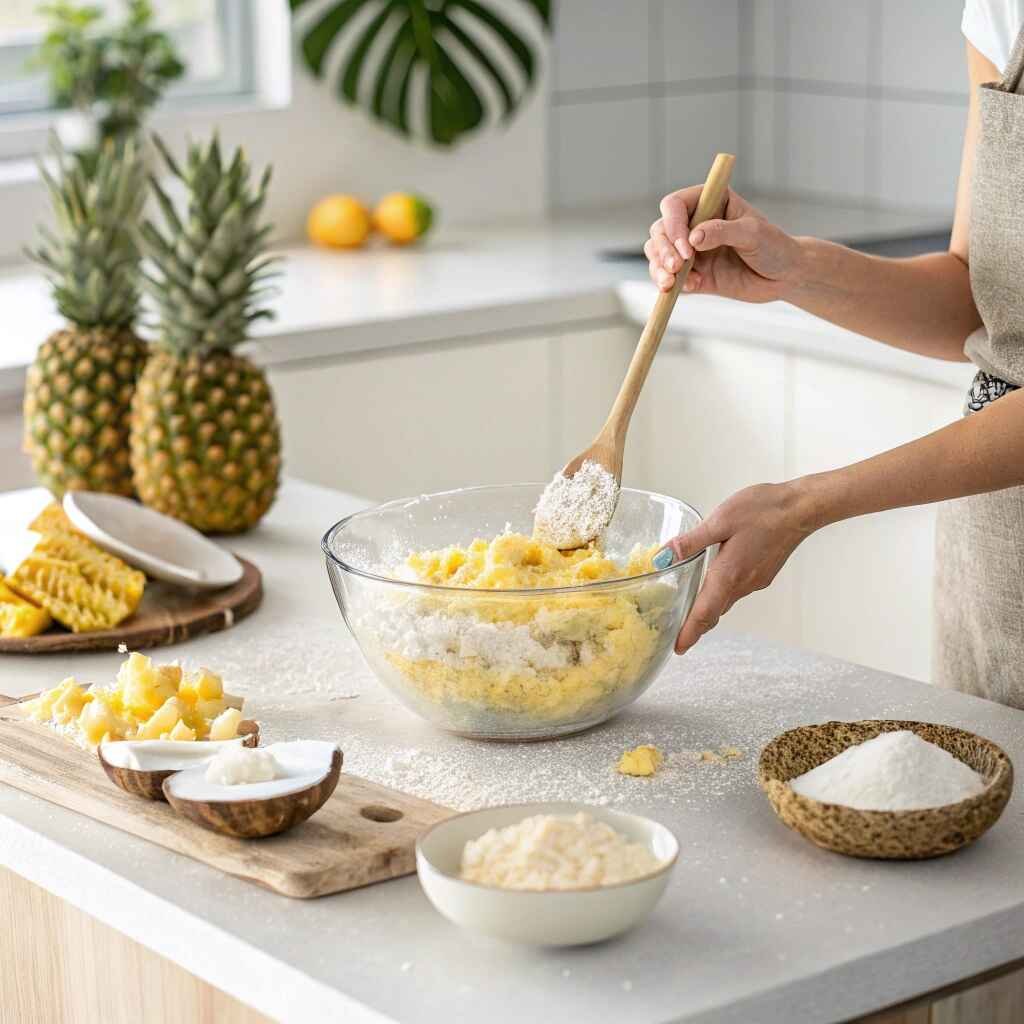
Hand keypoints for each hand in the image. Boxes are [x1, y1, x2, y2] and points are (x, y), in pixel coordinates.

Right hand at [645, 187, 804, 301]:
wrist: (785, 276)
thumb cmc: (775, 246)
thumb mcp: (753, 233)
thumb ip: (723, 232)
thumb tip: (693, 238)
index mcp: (709, 202)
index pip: (675, 205)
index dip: (673, 224)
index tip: (686, 246)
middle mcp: (695, 224)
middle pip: (660, 231)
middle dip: (663, 250)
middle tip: (676, 267)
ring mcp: (692, 251)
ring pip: (658, 255)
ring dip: (658, 268)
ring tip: (670, 283)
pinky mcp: (694, 275)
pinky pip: (671, 279)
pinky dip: (672, 285)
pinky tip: (690, 287)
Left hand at [657, 481, 820, 654]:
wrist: (800, 509)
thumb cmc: (762, 511)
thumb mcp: (720, 520)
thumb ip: (691, 542)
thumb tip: (663, 557)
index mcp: (728, 574)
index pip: (705, 613)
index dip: (690, 633)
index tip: (678, 649)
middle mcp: (743, 584)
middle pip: (715, 613)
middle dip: (696, 626)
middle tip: (678, 634)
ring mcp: (756, 581)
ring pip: (726, 602)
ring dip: (709, 610)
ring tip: (691, 611)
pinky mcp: (763, 574)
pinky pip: (738, 591)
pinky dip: (722, 595)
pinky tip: (716, 583)